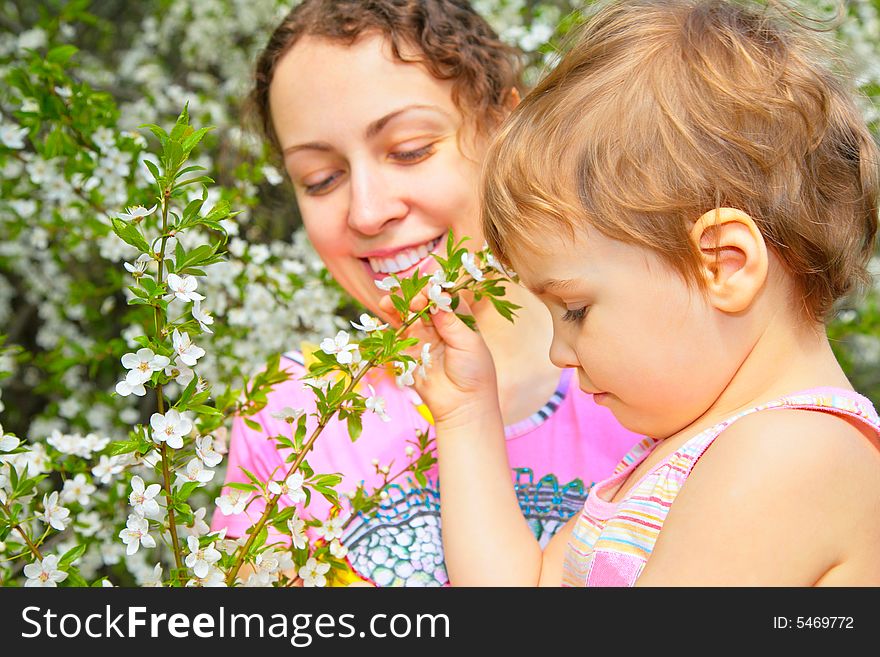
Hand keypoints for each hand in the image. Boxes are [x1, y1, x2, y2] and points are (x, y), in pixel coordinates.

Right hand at [378, 290, 498, 426]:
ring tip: (387, 302)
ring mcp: (422, 338)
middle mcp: (439, 326)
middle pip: (423, 303)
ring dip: (397, 305)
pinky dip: (388, 322)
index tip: (430, 291)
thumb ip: (450, 321)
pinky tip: (384, 313)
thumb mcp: (468, 343)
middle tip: (414, 302)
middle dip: (415, 297)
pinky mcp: (407, 352)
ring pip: (406, 315)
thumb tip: (435, 298)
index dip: (436, 290)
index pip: (445, 297)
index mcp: (458, 320)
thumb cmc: (475, 372)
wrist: (462, 405)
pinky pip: (395, 334)